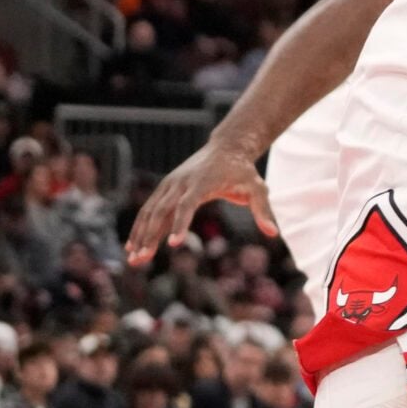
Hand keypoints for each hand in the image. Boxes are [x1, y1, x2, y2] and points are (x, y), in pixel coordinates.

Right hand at [125, 140, 276, 264]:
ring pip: (150, 211)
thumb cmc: (243, 171)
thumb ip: (263, 210)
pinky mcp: (165, 188)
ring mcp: (170, 184)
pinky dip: (140, 227)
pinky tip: (132, 247)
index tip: (173, 244)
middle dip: (150, 236)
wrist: (227, 147)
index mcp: (202, 182)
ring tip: (133, 260)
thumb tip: (274, 233)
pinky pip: (149, 209)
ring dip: (140, 235)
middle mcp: (181, 182)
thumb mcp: (257, 188)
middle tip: (142, 260)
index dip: (180, 224)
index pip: (187, 205)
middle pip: (162, 210)